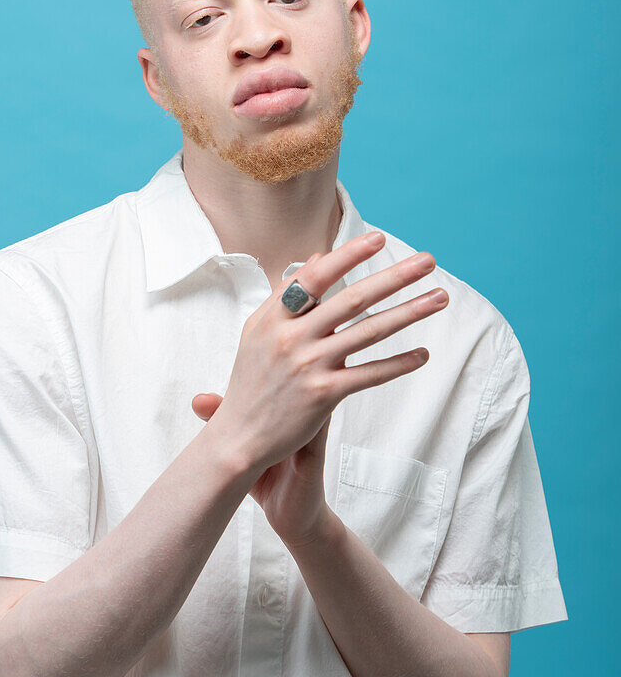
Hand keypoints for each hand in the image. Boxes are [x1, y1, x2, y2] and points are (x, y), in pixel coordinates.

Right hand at [193, 233, 449, 541]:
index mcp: (273, 317)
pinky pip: (369, 374)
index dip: (348, 255)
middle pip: (352, 299)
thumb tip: (317, 258)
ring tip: (439, 298)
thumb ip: (288, 295)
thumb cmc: (252, 380)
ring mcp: (308, 365)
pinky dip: (398, 363)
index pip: (315, 276)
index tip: (378, 239)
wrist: (238, 437)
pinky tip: (422, 354)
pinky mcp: (323, 395)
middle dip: (394, 277)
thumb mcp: (260, 331)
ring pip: (368, 332)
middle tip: (427, 261)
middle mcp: (291, 337)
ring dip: (409, 312)